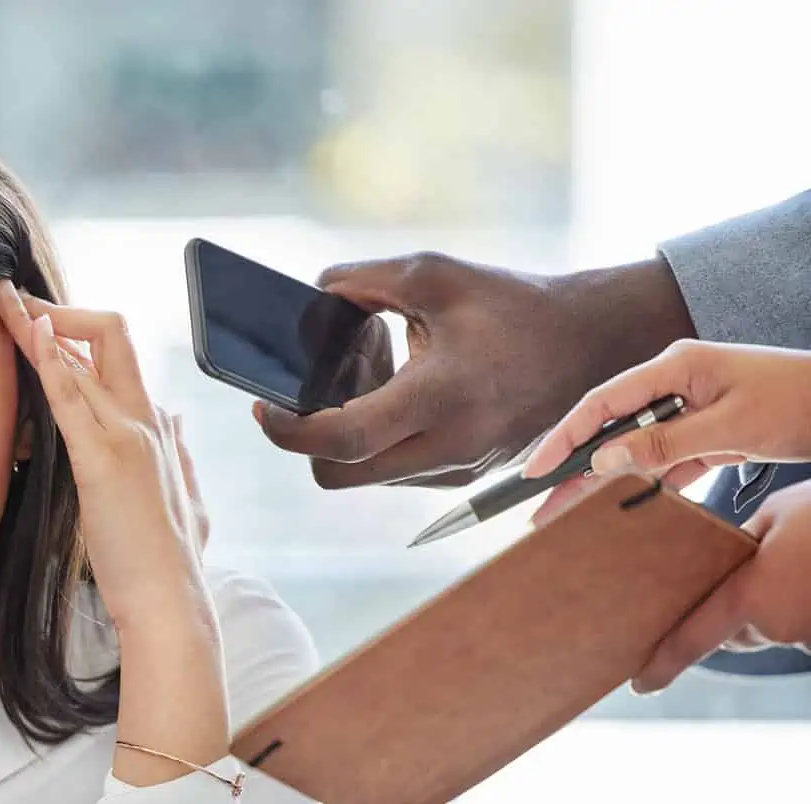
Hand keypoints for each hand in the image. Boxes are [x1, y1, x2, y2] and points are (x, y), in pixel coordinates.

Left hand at [0, 282, 204, 631]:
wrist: (170, 600)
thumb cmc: (165, 561)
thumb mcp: (178, 497)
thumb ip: (175, 456)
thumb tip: (176, 422)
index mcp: (157, 428)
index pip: (119, 359)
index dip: (79, 335)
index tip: (42, 325)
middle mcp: (145, 420)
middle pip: (111, 336)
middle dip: (61, 310)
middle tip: (15, 299)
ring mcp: (128, 435)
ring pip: (89, 355)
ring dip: (43, 321)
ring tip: (5, 299)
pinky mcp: (105, 460)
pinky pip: (74, 396)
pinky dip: (53, 359)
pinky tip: (32, 332)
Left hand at [253, 253, 693, 488]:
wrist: (593, 344)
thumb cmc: (514, 305)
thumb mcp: (435, 275)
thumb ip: (363, 282)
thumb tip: (310, 296)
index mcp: (439, 400)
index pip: (339, 439)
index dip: (287, 430)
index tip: (262, 406)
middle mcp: (446, 449)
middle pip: (336, 473)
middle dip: (309, 436)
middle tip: (311, 387)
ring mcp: (455, 471)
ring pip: (364, 473)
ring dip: (345, 432)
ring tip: (371, 370)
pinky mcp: (462, 476)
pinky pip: (393, 468)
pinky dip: (377, 436)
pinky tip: (395, 387)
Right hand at [525, 341, 810, 526]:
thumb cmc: (799, 401)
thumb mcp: (729, 426)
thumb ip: (664, 443)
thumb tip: (603, 460)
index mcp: (676, 367)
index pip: (602, 403)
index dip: (563, 437)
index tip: (535, 471)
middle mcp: (677, 384)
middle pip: (611, 428)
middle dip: (574, 467)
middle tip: (542, 505)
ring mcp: (692, 408)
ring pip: (635, 448)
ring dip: (605, 480)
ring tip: (570, 513)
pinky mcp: (709, 432)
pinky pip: (666, 460)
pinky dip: (647, 483)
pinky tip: (622, 505)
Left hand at [635, 480, 810, 692]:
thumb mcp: (776, 515)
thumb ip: (742, 544)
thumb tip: (729, 557)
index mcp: (750, 595)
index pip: (692, 639)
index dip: (663, 665)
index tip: (641, 685)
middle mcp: (775, 623)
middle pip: (732, 631)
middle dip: (730, 610)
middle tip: (749, 574)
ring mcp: (804, 633)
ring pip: (768, 628)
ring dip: (771, 605)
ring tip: (794, 565)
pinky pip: (797, 626)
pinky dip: (797, 605)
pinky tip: (803, 576)